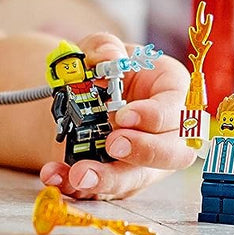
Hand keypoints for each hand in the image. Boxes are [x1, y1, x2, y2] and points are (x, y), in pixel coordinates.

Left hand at [39, 32, 193, 199]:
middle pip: (173, 153)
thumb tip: (108, 57)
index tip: (125, 116)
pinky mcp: (119, 179)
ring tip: (78, 174)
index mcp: (172, 93)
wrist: (82, 95)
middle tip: (113, 145)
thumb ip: (104, 46)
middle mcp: (166, 132)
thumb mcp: (102, 47)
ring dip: (108, 179)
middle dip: (144, 152)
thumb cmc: (107, 68)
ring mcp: (145, 161)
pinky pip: (102, 188)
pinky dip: (77, 186)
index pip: (177, 109)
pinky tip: (56, 175)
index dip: (155, 116)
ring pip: (137, 178)